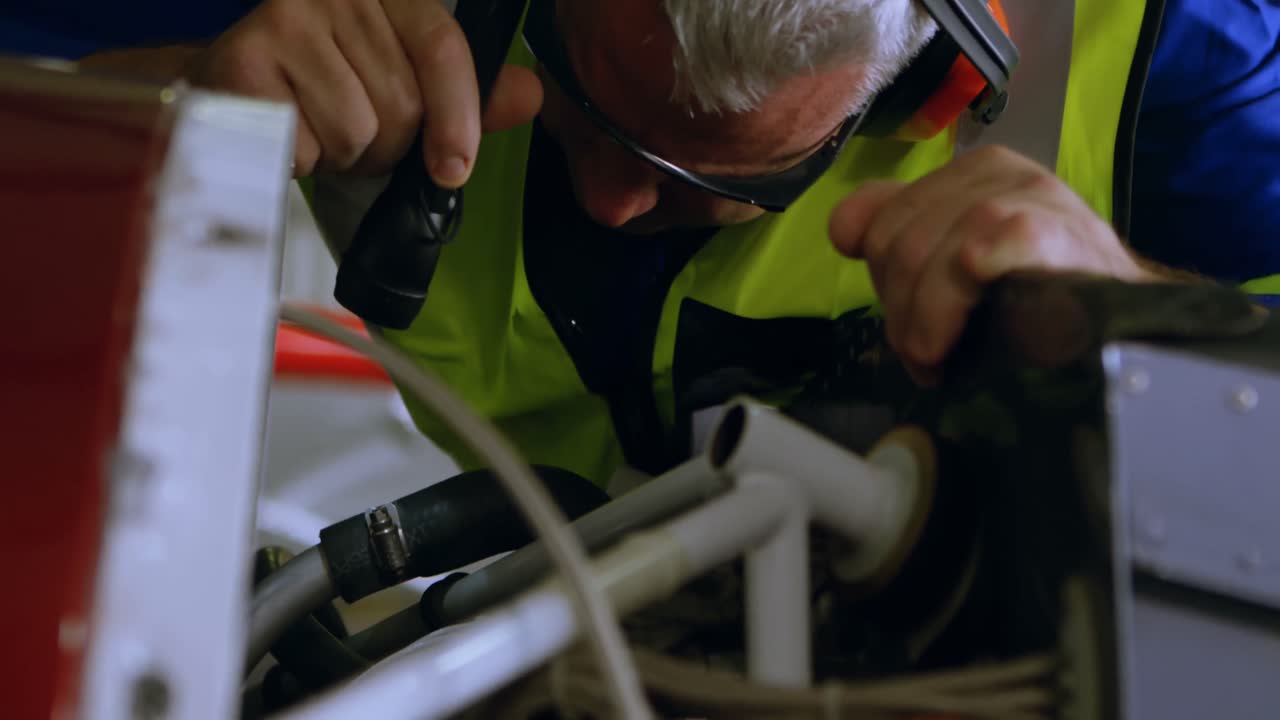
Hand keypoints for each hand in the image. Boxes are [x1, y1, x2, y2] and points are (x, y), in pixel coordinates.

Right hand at [186, 0, 542, 180]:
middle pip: (402, 102)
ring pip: (358, 129)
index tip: (454, 168)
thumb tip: (529, 94)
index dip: (458, 115)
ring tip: (317, 132)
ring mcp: (287, 17)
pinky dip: (303, 161)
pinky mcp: (246, 57)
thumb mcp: (403, 86)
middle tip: (355, 134)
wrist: (224, 92)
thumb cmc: (320, 91)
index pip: (442, 46)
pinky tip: (286, 135)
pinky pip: (309, 145)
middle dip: (387, 143)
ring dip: (343, 155)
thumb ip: (467, 96)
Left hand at [829, 145, 1155, 385]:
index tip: (909, 325)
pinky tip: (966, 332)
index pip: (875, 221)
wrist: (1127, 326)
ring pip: (922, 254)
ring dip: (922, 324)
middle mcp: (993, 171)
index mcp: (966, 174)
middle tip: (927, 354)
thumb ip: (901, 236)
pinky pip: (973, 254)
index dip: (882, 283)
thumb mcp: (956, 263)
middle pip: (894, 243)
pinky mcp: (1049, 227)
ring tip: (941, 359)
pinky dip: (953, 303)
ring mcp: (1025, 192)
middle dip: (900, 312)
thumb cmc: (1039, 301)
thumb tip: (843, 230)